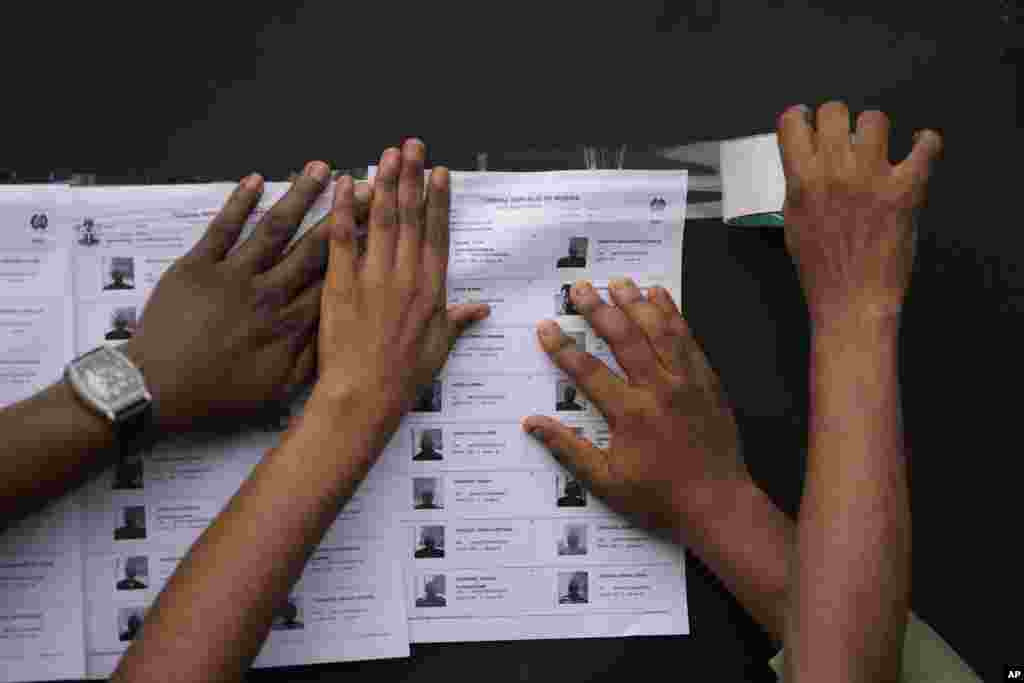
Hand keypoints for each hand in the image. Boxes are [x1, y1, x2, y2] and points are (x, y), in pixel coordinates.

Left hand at [123, 162, 351, 432]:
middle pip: (314, 247)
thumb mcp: (276, 391)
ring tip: (321, 169)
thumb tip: (341, 333)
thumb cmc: (219, 395)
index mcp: (290, 324)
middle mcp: (268, 293)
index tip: (380, 225)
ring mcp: (233, 276)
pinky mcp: (198, 266)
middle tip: (368, 188)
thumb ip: (310, 361)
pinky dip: (239, 202)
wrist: (158, 390)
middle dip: (343, 215)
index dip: (360, 249)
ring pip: (274, 229)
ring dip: (299, 196)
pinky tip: (255, 179)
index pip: (335, 279)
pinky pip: (223, 228)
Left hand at [308, 139, 488, 449]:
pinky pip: (342, 238)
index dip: (438, 199)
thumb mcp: (439, 347)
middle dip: (411, 176)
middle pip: (411, 216)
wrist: (366, 395)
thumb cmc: (404, 377)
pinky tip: (346, 184)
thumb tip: (481, 309)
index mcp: (431, 288)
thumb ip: (458, 321)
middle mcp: (406, 275)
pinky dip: (344, 209)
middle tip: (412, 145)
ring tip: (387, 153)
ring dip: (385, 182)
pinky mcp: (341, 283)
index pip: (437, 233)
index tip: (439, 172)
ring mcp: (374, 276)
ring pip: (381, 218)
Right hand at [522, 279, 748, 540]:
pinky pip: (688, 339)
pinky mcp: (707, 381)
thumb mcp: (605, 482)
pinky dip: (673, 314)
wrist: (718, 505)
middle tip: (579, 287)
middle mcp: (658, 390)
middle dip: (599, 309)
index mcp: (629, 414)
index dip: (563, 347)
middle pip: (624, 338)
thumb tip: (532, 423)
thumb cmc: (658, 498)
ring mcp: (687, 382)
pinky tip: (660, 296)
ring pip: (659, 330)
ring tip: (618, 281)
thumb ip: (568, 449)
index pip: (587, 371)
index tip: (546, 326)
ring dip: (636, 303)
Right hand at [777, 102, 942, 329]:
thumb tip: (805, 163)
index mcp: (803, 182)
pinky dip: (925, 144)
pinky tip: (918, 148)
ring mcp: (872, 178)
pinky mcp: (906, 189)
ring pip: (875, 120)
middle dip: (837, 120)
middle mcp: (836, 173)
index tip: (808, 122)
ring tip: (877, 147)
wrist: (852, 300)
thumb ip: (798, 187)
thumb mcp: (793, 224)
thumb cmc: (822, 271)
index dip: (800, 118)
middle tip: (843, 135)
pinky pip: (924, 146)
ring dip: (875, 131)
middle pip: (834, 110)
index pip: (793, 123)